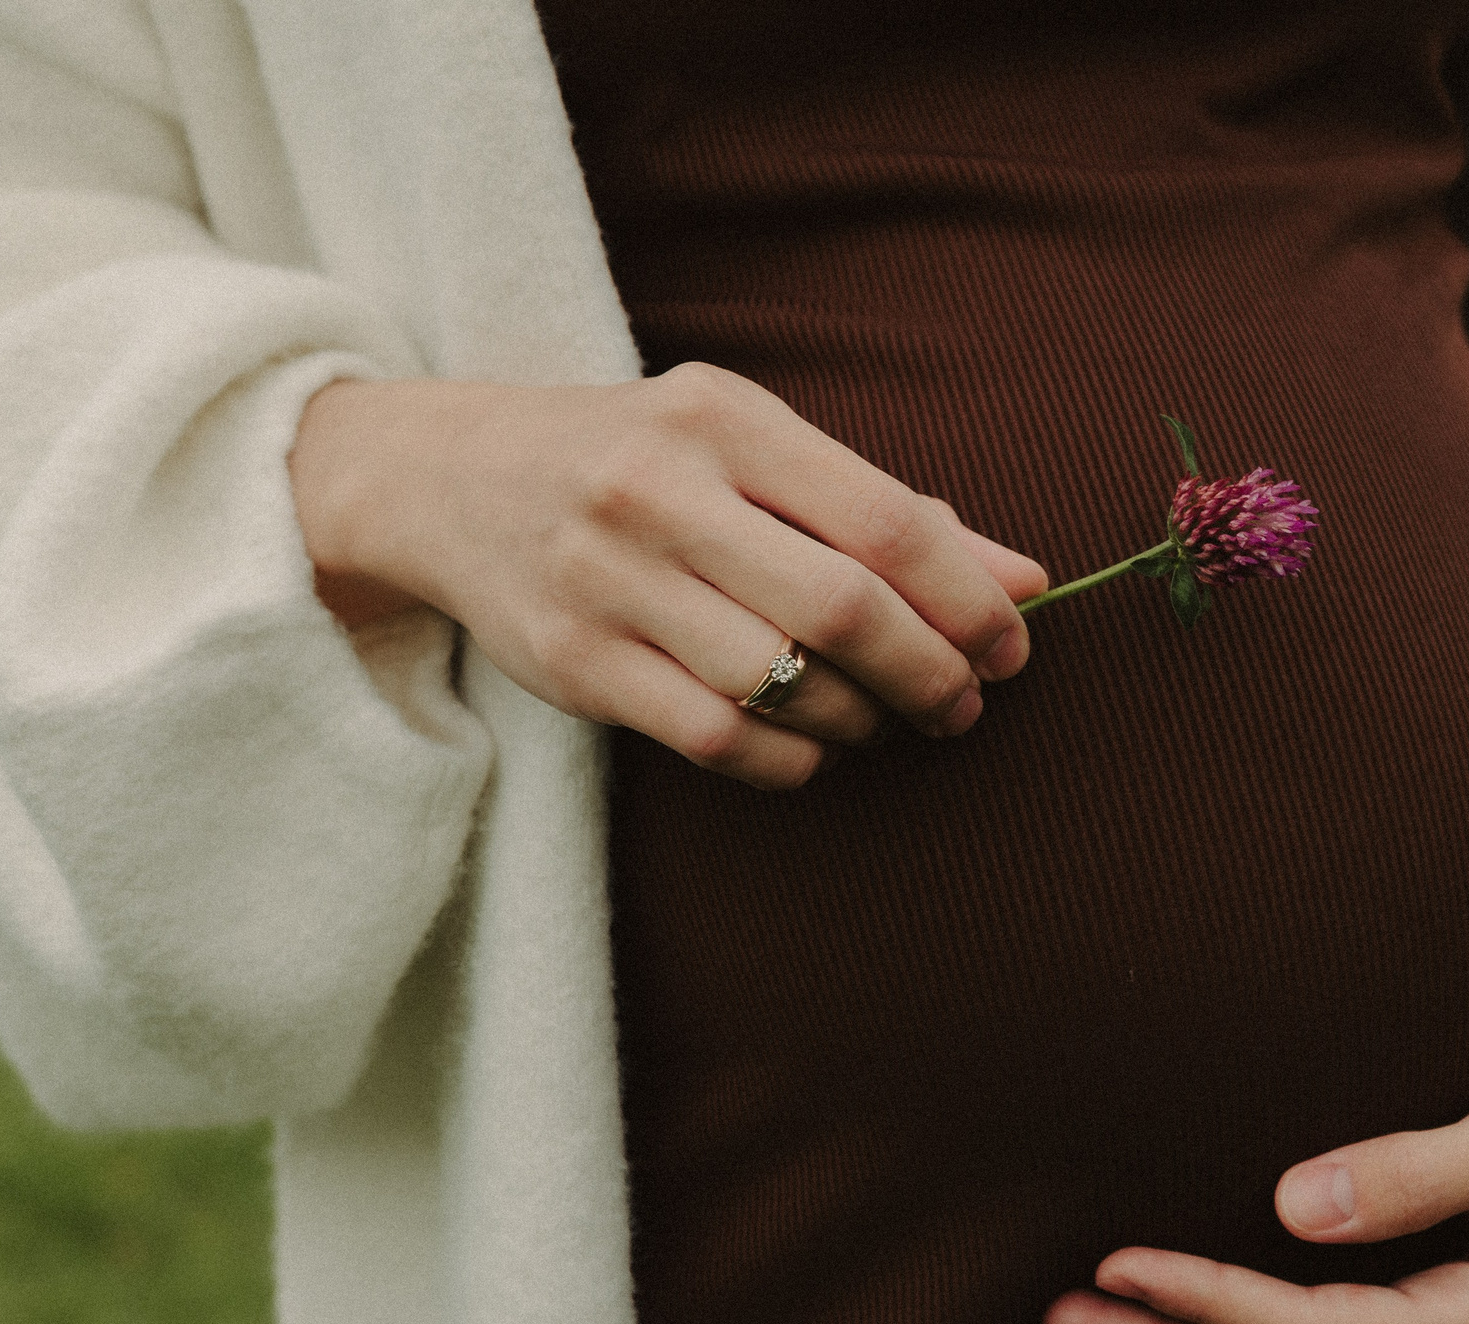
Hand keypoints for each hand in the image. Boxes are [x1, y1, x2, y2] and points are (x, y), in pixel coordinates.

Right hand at [290, 363, 1049, 788]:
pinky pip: (718, 739)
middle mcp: (661, 492)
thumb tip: (1025, 579)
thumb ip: (885, 510)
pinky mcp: (574, 663)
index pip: (883, 522)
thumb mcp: (752, 448)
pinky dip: (790, 760)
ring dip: (863, 722)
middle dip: (930, 673)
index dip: (967, 599)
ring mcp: (609, 581)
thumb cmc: (640, 460)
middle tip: (962, 702)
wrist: (443, 478)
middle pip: (842, 612)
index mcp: (724, 419)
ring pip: (782, 685)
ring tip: (886, 719)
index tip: (1010, 645)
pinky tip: (810, 747)